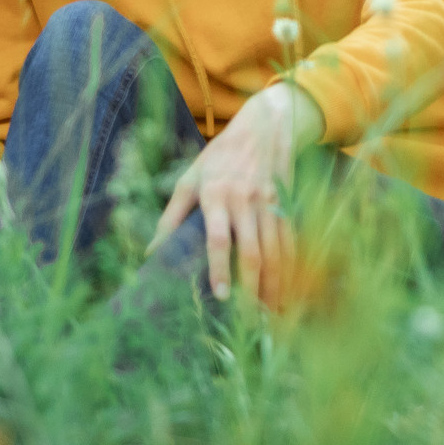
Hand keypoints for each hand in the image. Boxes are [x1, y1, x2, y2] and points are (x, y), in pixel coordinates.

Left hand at [153, 81, 322, 304]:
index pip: (219, 238)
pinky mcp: (286, 205)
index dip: (219, 268)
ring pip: (276, 251)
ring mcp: (269, 203)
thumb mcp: (189, 178)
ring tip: (271, 314)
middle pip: (252, 251)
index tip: (221, 296)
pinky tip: (288, 290)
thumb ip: (172, 216)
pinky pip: (291, 242)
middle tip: (249, 319)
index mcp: (216, 194)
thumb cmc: (220, 156)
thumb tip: (152, 253)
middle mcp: (244, 200)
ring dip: (275, 285)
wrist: (264, 125)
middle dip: (253, 288)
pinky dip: (291, 269)